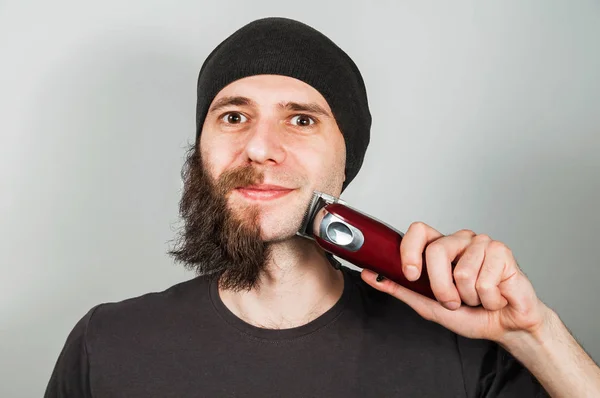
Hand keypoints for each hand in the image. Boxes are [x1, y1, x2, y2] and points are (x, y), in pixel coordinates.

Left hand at [361, 222, 549, 344]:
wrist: (506, 325)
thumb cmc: (470, 313)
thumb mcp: (428, 304)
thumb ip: (400, 288)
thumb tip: (371, 275)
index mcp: (440, 248)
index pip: (419, 230)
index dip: (410, 250)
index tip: (411, 274)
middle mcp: (459, 241)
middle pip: (436, 251)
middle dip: (441, 288)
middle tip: (453, 301)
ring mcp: (481, 243)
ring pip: (461, 272)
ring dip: (469, 297)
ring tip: (478, 298)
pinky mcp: (502, 252)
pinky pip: (484, 280)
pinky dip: (488, 298)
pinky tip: (495, 296)